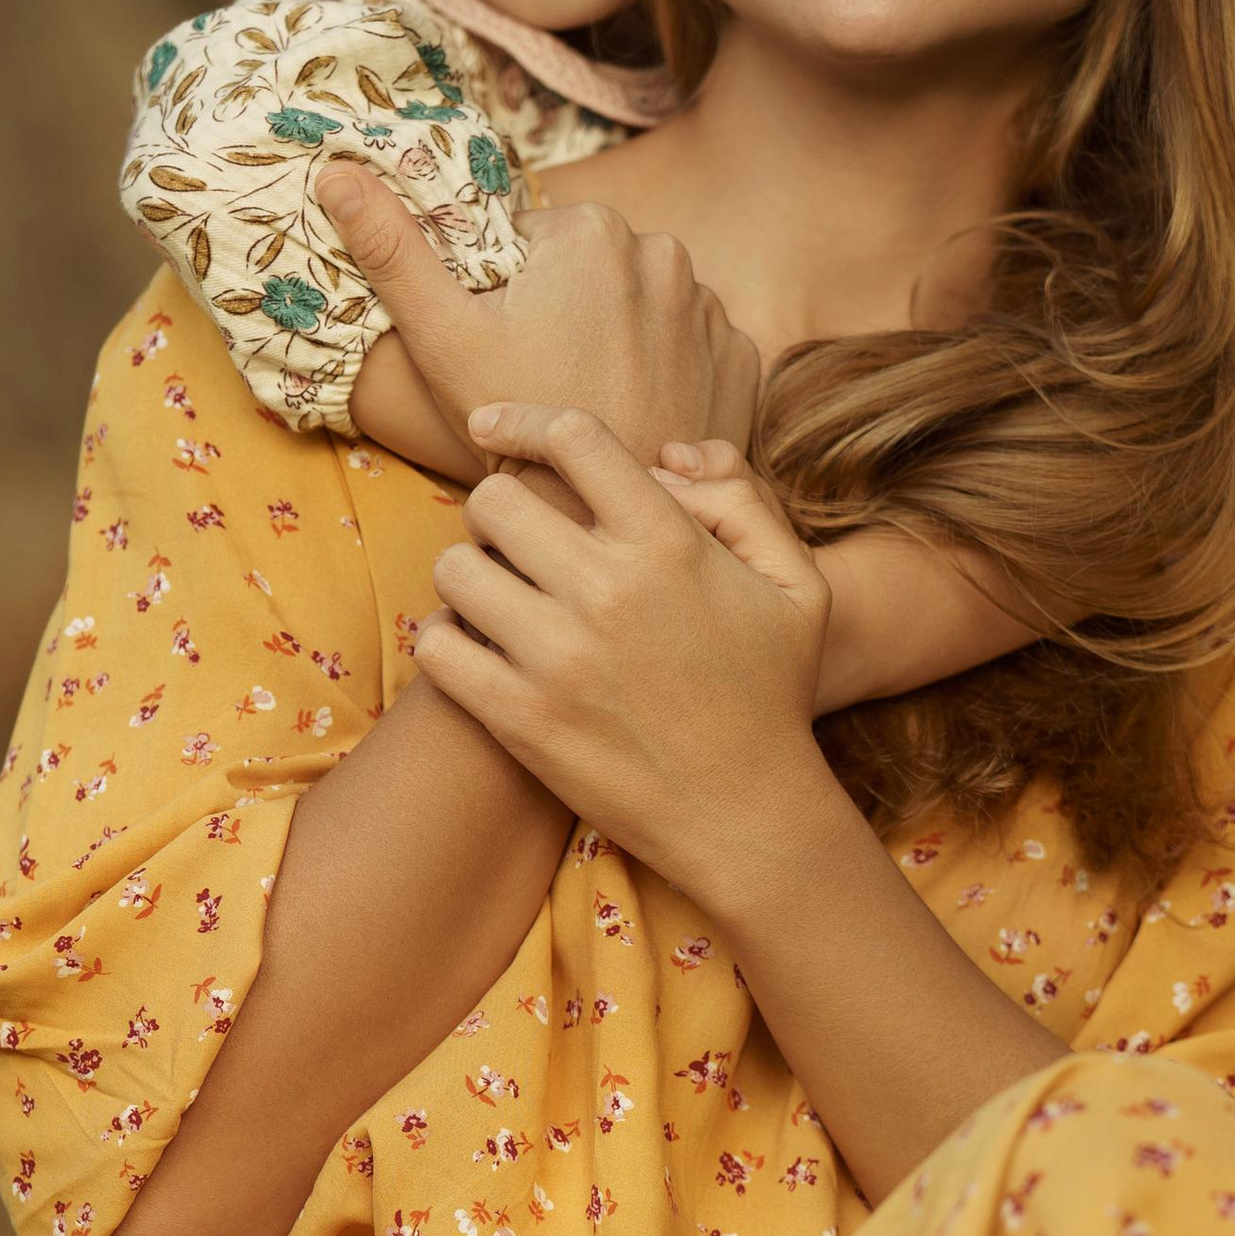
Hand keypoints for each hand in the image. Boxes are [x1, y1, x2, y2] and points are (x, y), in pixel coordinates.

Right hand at [318, 164, 759, 468]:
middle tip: (542, 387)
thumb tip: (334, 168)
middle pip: (592, 276)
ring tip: (591, 405)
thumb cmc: (514, 433)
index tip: (507, 355)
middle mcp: (665, 252)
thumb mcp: (441, 337)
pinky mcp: (743, 361)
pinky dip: (669, 377)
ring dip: (618, 346)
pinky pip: (693, 353)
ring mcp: (712, 308)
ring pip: (643, 313)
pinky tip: (638, 415)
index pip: (533, 246)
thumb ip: (392, 247)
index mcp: (592, 231)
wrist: (601, 526)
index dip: (508, 300)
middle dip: (566, 318)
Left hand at [419, 403, 835, 906]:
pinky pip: (437, 647)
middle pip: (494, 499)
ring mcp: (558, 657)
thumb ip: (741, 497)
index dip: (522, 420)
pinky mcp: (521, 720)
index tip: (492, 426)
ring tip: (500, 599)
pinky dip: (446, 642)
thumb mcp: (797, 583)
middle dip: (500, 511)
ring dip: (471, 576)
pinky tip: (478, 651)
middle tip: (519, 544)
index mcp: (669, 544)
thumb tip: (667, 454)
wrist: (747, 815)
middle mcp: (607, 590)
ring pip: (456, 568)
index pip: (571, 437)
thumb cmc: (771, 692)